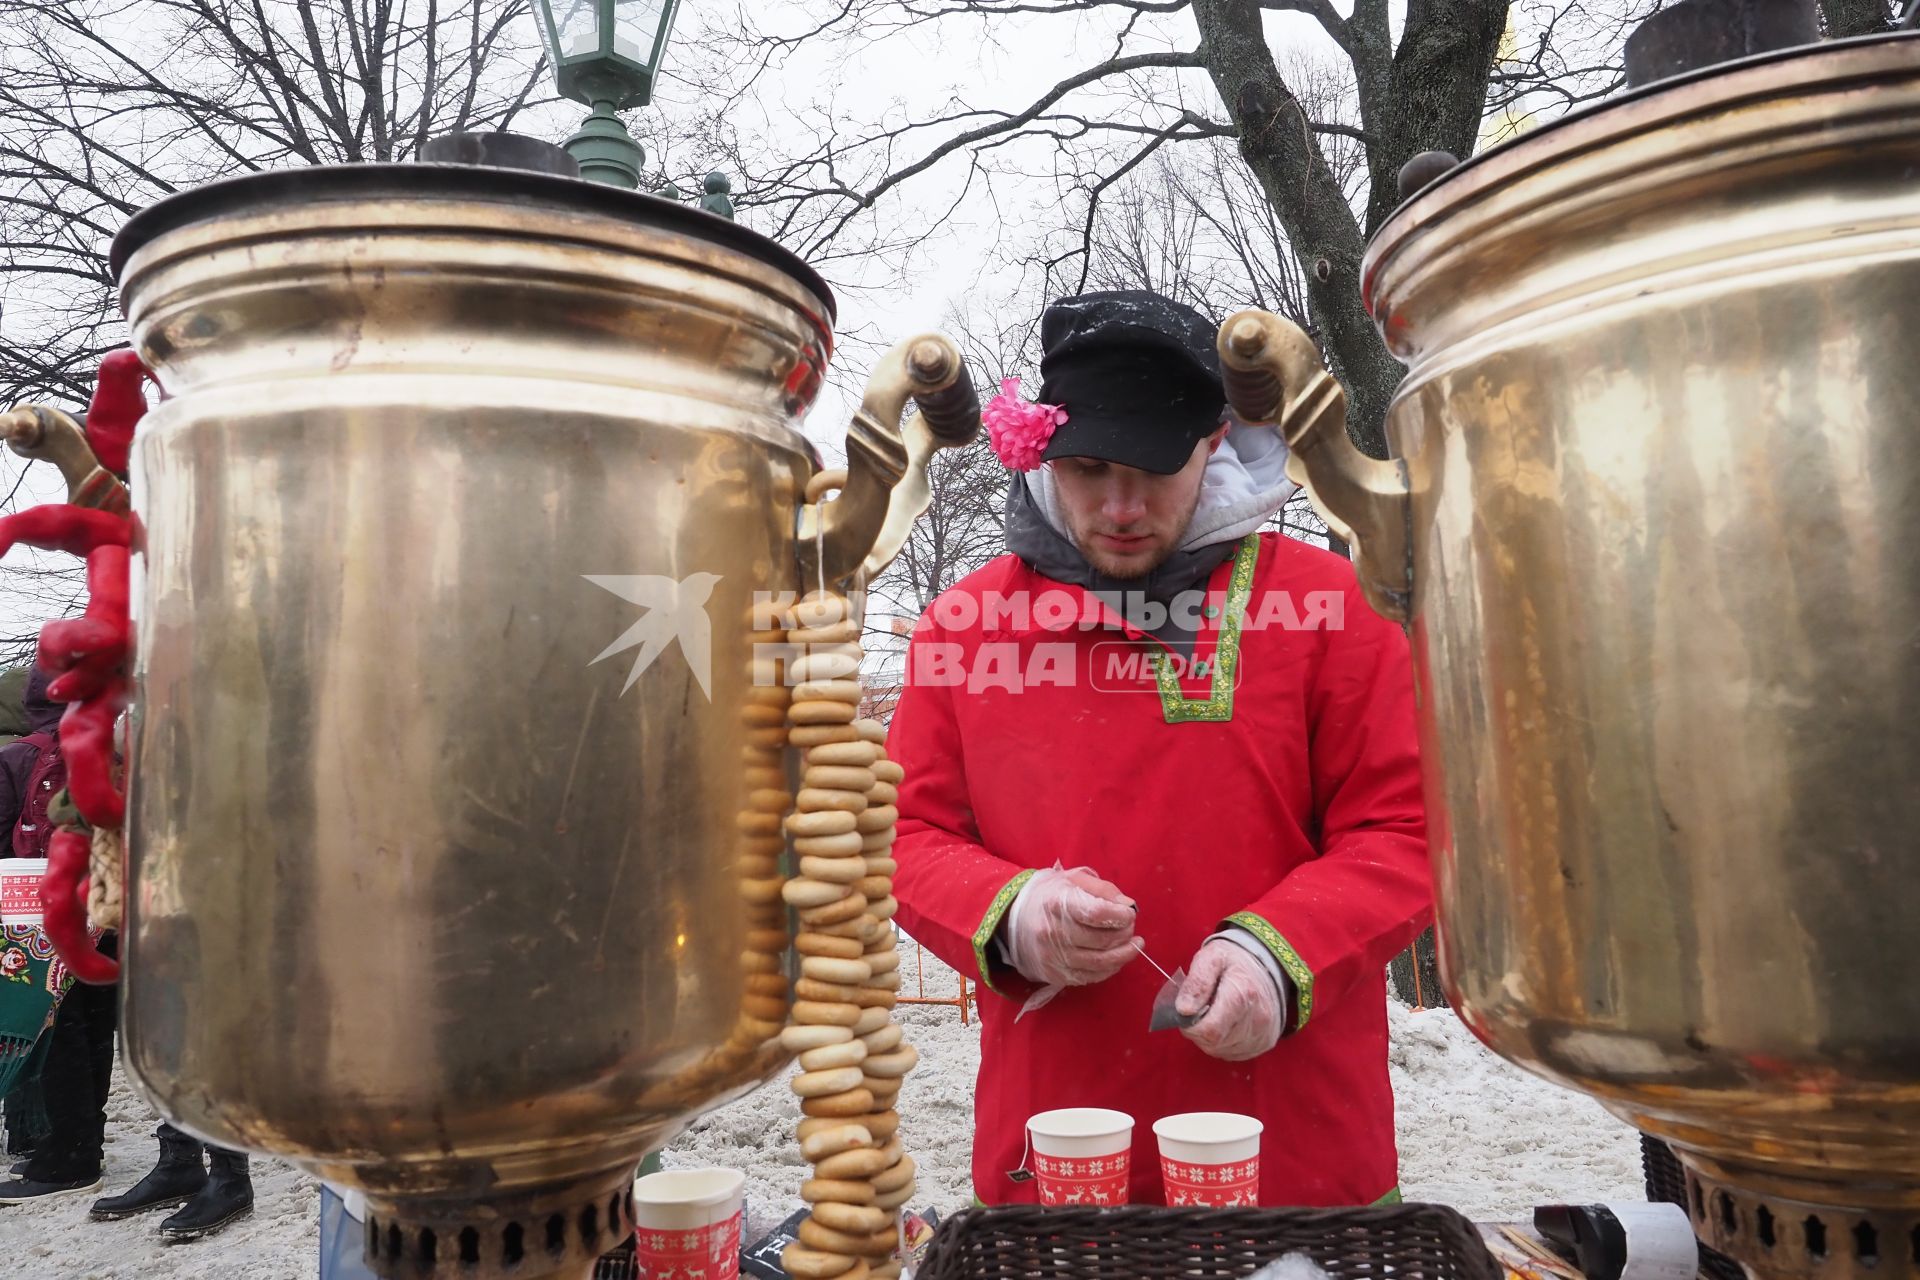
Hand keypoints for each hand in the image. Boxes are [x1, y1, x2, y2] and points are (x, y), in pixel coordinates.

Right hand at [1005, 867, 1136, 987]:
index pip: (1096, 913)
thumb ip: (1103, 890)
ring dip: (1124, 955)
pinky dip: (1110, 969)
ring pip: (1098, 962)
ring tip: (1135, 945)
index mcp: (1056, 902)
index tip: (1129, 914)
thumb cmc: (1049, 896)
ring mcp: (1052, 956)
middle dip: (1124, 935)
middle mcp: (1052, 931)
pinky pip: (1090, 976)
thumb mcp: (1072, 880)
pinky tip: (1118, 959)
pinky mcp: (1054, 974)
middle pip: (1100, 939)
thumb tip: (1128, 907)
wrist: (1012, 920)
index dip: (1119, 916)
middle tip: (1132, 929)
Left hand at [1177, 938, 1283, 1060]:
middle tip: (1198, 1011)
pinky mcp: (1264, 1043)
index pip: (1210, 1029)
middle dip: (1198, 1030)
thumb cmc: (1233, 962)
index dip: (1190, 1025)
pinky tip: (1224, 1024)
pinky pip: (1233, 1053)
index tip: (1186, 1011)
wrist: (1267, 967)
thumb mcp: (1211, 957)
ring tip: (1212, 1015)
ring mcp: (1262, 1033)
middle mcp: (1257, 1018)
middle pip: (1214, 1042)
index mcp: (1243, 993)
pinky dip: (1222, 1042)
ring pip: (1221, 1050)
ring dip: (1209, 1037)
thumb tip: (1183, 1009)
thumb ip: (1196, 982)